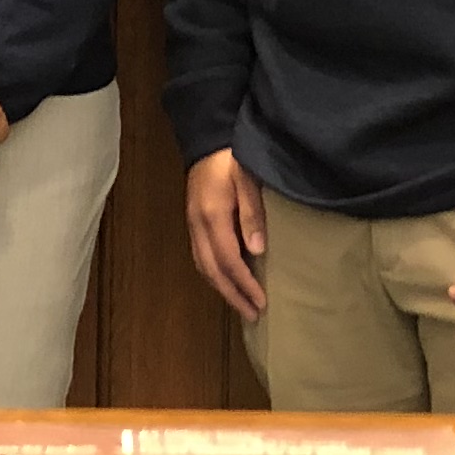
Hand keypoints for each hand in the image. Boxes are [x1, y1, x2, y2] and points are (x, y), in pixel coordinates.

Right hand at [185, 150, 268, 322]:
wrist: (207, 140)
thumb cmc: (232, 157)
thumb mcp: (247, 180)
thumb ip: (252, 214)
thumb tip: (257, 251)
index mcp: (213, 217)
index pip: (228, 261)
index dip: (244, 285)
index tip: (262, 302)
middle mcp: (198, 226)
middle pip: (212, 271)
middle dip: (233, 296)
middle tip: (253, 315)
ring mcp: (193, 225)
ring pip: (203, 267)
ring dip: (222, 289)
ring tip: (242, 304)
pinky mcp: (193, 223)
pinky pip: (200, 258)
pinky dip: (214, 275)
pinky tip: (226, 281)